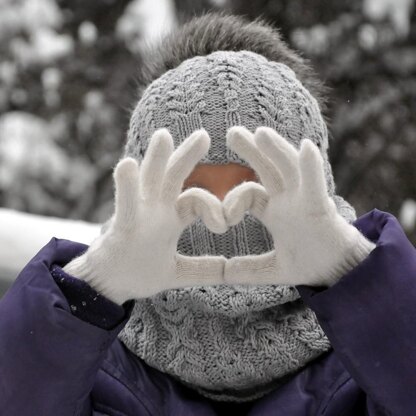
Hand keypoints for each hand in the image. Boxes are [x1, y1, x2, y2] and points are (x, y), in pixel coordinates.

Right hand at [63, 128, 226, 303]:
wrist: (107, 287)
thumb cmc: (138, 273)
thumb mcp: (179, 273)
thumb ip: (204, 269)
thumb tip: (232, 272)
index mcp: (171, 218)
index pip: (196, 200)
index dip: (213, 208)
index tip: (224, 225)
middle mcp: (155, 211)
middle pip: (173, 177)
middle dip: (186, 155)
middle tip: (204, 134)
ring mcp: (137, 216)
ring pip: (148, 182)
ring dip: (156, 159)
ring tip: (164, 135)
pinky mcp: (121, 229)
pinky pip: (126, 206)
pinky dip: (127, 187)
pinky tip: (127, 164)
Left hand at [223, 126, 375, 286]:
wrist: (341, 273)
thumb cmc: (310, 263)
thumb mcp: (273, 269)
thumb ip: (249, 269)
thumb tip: (225, 274)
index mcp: (275, 211)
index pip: (250, 192)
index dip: (234, 200)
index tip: (224, 220)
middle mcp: (289, 200)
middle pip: (268, 168)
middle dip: (252, 149)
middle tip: (232, 131)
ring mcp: (306, 200)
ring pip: (290, 169)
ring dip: (277, 149)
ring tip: (261, 132)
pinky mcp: (322, 209)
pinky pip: (316, 185)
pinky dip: (311, 167)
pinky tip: (306, 147)